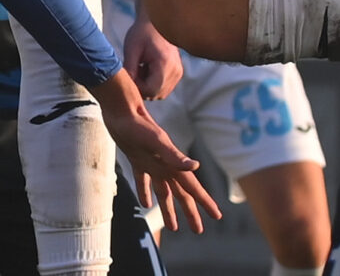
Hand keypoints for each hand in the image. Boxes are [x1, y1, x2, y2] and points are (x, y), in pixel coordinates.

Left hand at [93, 70, 220, 233]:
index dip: (205, 202)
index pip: (192, 188)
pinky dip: (145, 192)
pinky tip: (145, 204)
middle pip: (181, 194)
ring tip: (173, 227)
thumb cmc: (138, 124)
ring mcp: (152, 163)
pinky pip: (143, 181)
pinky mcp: (137, 159)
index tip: (217, 216)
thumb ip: (174, 155)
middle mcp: (165, 165)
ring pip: (164, 191)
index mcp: (173, 164)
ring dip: (168, 208)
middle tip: (199, 230)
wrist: (121, 109)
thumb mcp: (156, 141)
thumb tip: (195, 166)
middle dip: (190, 212)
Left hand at [121, 16, 182, 99]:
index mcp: (164, 64)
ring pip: (161, 92)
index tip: (130, 74)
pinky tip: (147, 68)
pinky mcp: (178, 72)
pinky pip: (164, 87)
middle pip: (157, 94)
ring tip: (141, 68)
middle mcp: (175, 71)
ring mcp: (178, 72)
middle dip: (142, 87)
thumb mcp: (131, 49)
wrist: (155, 22)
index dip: (138, 87)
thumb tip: (127, 86)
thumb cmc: (141, 33)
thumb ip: (129, 69)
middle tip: (134, 70)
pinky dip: (154, 82)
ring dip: (148, 86)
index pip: (151, 90)